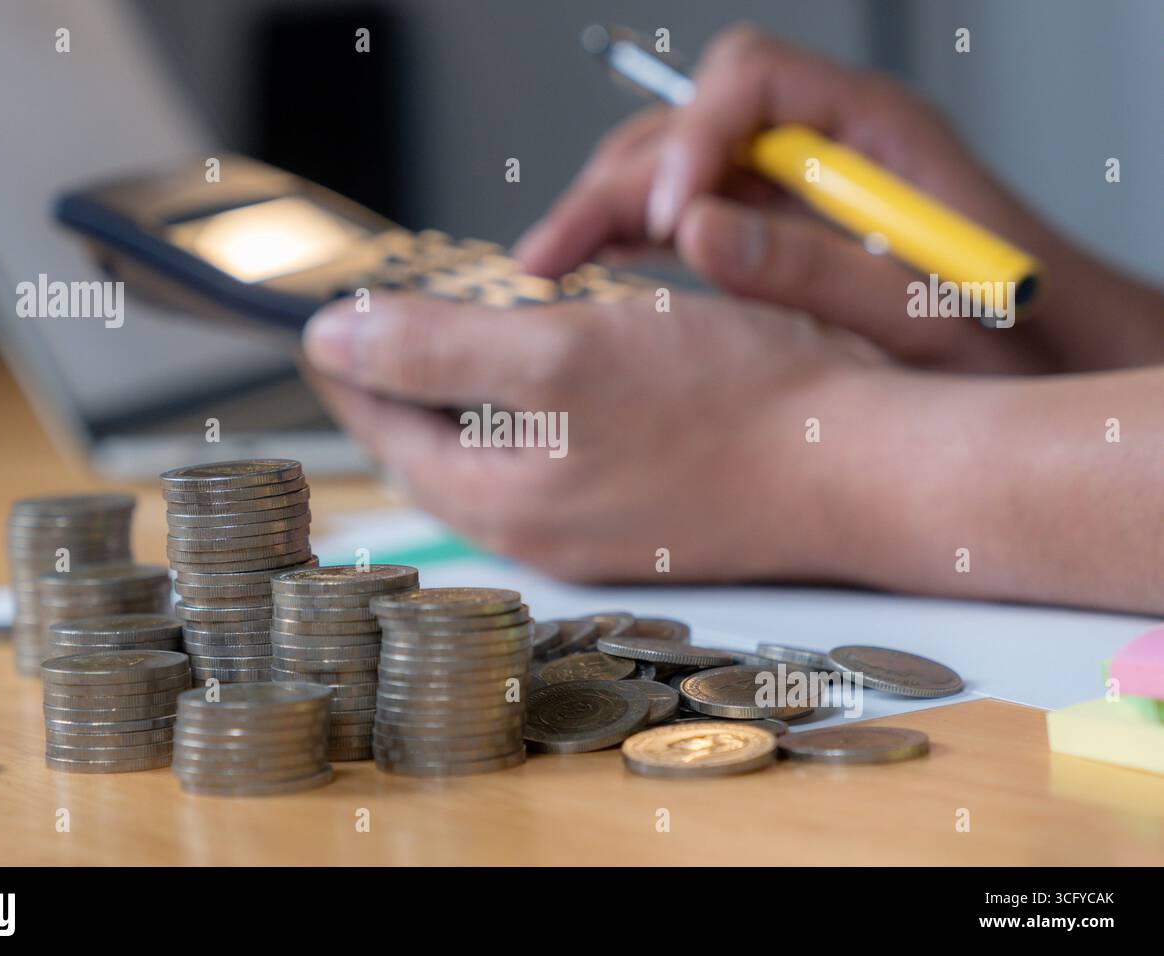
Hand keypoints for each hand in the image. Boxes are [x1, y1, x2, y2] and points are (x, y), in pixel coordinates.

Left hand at [300, 290, 883, 581]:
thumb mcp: (565, 354)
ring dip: (467, 388)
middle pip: (431, 444)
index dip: (349, 360)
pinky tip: (552, 372)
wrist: (865, 467)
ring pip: (491, 451)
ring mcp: (586, 530)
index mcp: (498, 496)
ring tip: (459, 328)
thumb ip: (437, 348)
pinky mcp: (636, 516)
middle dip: (403, 375)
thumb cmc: (730, 406)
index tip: (324, 312)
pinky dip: (530, 408)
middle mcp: (533, 529)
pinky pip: (550, 458)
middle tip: (386, 313)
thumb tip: (330, 341)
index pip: (383, 425)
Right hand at [514, 26, 1163, 372]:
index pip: (749, 81)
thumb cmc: (1010, 337)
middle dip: (616, 182)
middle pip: (690, 123)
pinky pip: (684, 215)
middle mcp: (821, 142)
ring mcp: (791, 185)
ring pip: (672, 166)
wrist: (1041, 367)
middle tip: (553, 252)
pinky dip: (631, 240)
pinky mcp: (771, 229)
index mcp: (871, 129)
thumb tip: (696, 229)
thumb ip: (814, 270)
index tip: (664, 215)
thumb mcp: (922, 311)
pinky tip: (590, 272)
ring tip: (546, 266)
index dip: (691, 138)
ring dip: (604, 211)